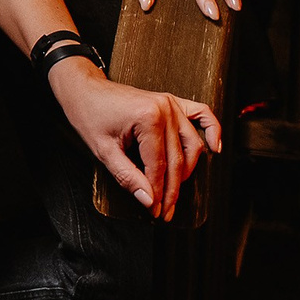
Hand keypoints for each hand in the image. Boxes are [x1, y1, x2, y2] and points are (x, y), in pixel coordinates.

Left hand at [47, 58, 220, 221]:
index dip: (157, 192)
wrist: (85, 89)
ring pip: (191, 145)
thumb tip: (148, 200)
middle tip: (165, 210)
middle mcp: (165, 109)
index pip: (158, 166)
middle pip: (177, 159)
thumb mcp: (103, 151)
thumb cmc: (90, 115)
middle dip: (172, 190)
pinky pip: (201, 114)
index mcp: (147, 118)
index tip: (155, 210)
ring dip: (188, 171)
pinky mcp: (172, 101)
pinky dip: (212, 130)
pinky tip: (215, 148)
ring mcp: (171, 104)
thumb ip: (128, 177)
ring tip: (176, 191)